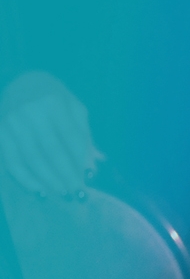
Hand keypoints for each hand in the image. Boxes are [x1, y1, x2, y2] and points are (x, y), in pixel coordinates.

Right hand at [0, 71, 102, 198]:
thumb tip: (91, 166)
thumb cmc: (56, 99)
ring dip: (48, 181)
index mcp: (53, 103)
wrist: (21, 82)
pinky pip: (11, 161)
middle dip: (66, 176)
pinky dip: (25, 179)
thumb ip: (84, 135)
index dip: (80, 161)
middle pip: (51, 151)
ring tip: (63, 196)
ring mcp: (11, 123)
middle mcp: (30, 112)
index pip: (70, 138)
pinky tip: (39, 191)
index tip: (89, 181)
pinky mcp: (0, 133)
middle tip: (78, 196)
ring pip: (30, 159)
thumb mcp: (75, 109)